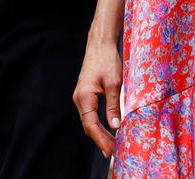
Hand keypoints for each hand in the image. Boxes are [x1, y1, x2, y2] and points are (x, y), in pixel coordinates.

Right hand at [73, 39, 122, 158]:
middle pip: (88, 126)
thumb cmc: (107, 60)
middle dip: (101, 140)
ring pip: (89, 121)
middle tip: (115, 152)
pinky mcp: (86, 94)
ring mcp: (81, 96)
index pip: (91, 125)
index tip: (111, 151)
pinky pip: (90, 114)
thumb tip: (115, 127)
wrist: (100, 43)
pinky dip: (98, 124)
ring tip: (113, 145)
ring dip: (100, 133)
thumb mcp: (114, 83)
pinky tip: (107, 131)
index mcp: (84, 96)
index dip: (101, 140)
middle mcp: (79, 98)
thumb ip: (114, 105)